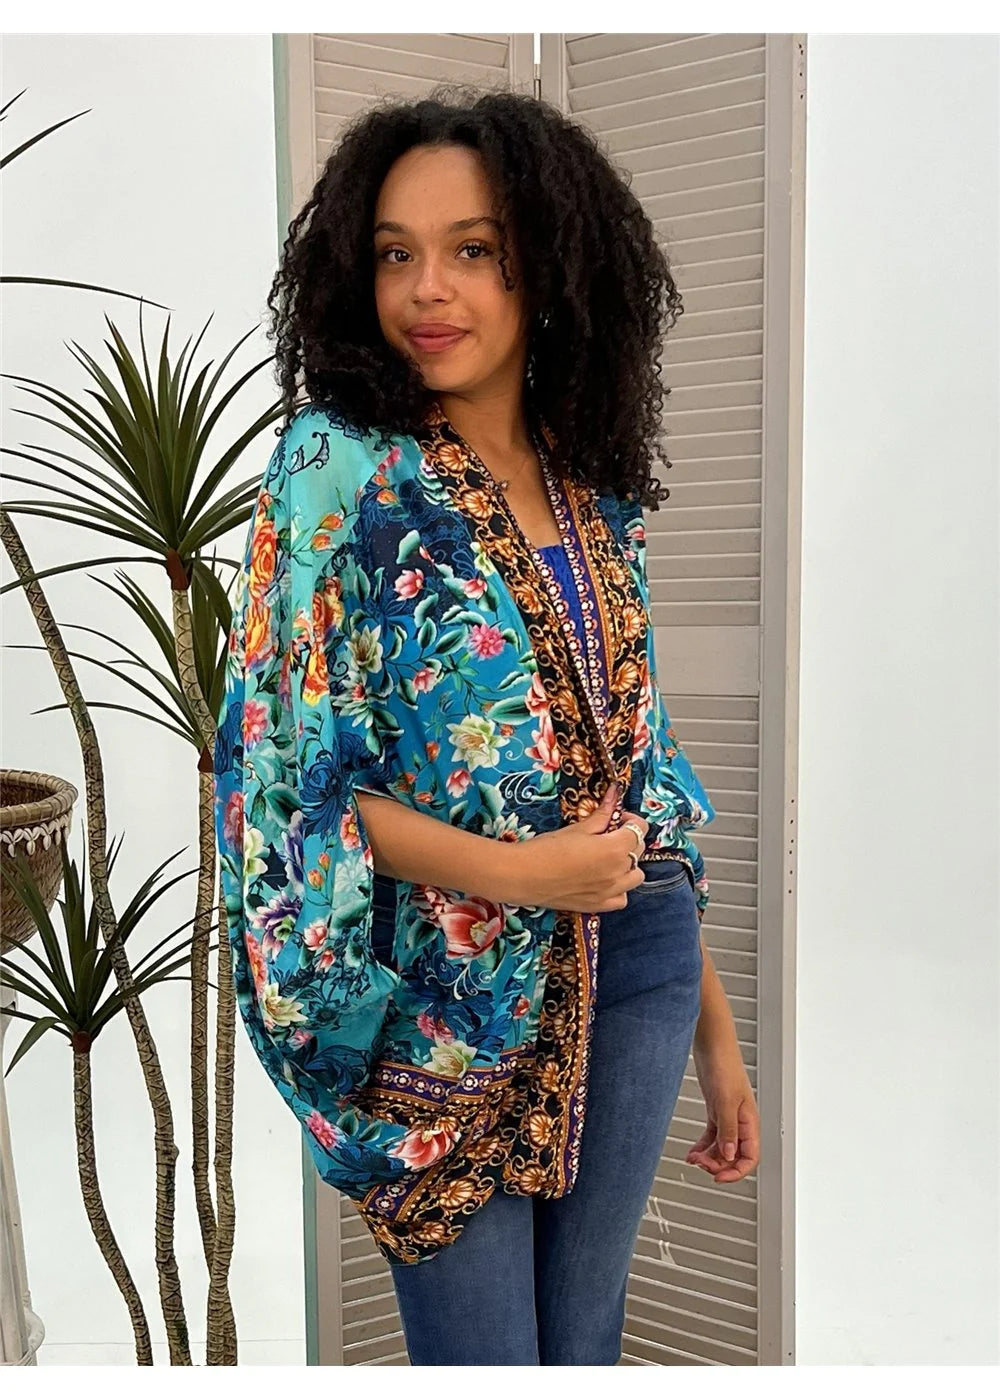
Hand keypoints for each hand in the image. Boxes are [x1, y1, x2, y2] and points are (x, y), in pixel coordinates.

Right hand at [513, 783, 649, 912]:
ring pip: (635, 877)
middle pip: (638, 852)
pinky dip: (619, 889)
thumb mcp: (577, 828)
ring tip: (608, 859)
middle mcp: (618, 872)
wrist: (524, 876)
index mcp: (614, 849)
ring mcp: (610, 892)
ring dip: (627, 865)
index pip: (639, 830)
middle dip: (628, 840)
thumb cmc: (547, 848)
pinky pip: (622, 898)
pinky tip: (604, 881)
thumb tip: (613, 794)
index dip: (630, 820)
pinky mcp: (598, 906)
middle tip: (608, 834)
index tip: (617, 818)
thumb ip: (601, 814)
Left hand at [686, 1046, 759, 1183]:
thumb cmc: (724, 1065)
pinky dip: (702, 1147)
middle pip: (734, 1156)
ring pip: (722, 1148)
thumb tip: (729, 1155)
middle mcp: (740, 1122)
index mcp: (749, 1121)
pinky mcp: (716, 1111)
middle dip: (718, 1165)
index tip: (719, 1177)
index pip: (750, 1157)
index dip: (736, 1172)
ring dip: (709, 1158)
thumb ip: (728, 1129)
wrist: (711, 1046)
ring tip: (694, 1160)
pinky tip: (693, 1153)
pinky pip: (712, 1137)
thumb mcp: (726, 1100)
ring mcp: (727, 1117)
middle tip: (702, 1166)